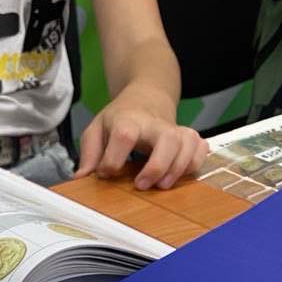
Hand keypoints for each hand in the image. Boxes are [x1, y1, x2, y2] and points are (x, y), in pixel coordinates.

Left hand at [75, 86, 207, 189]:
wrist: (147, 96)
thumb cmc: (119, 118)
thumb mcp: (96, 129)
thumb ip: (89, 153)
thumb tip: (81, 179)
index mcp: (127, 120)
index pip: (124, 134)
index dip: (113, 160)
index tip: (106, 173)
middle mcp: (154, 124)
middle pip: (167, 138)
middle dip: (157, 166)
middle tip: (142, 185)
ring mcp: (174, 129)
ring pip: (187, 142)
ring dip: (178, 167)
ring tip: (162, 185)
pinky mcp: (187, 137)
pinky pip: (201, 147)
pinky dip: (196, 162)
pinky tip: (182, 172)